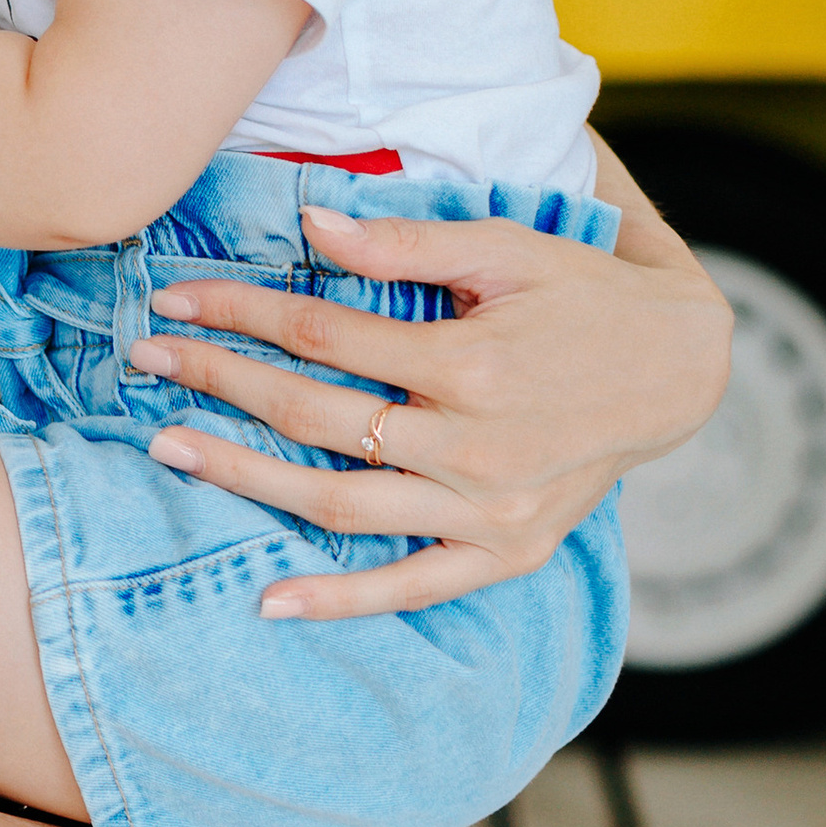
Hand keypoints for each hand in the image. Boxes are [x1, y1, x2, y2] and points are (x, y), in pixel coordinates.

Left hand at [128, 183, 731, 620]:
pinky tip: (270, 602)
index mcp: (470, 363)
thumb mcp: (505, 247)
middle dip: (221, 384)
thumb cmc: (581, 294)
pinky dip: (342, 601)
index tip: (175, 298)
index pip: (323, 336)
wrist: (679, 369)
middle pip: (315, 416)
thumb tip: (308, 224)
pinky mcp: (506, 553)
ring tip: (171, 451)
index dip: (241, 313)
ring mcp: (489, 511)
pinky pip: (411, 586)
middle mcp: (474, 446)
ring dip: (248, 481)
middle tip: (146, 360)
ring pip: (342, 504)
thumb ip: (405, 243)